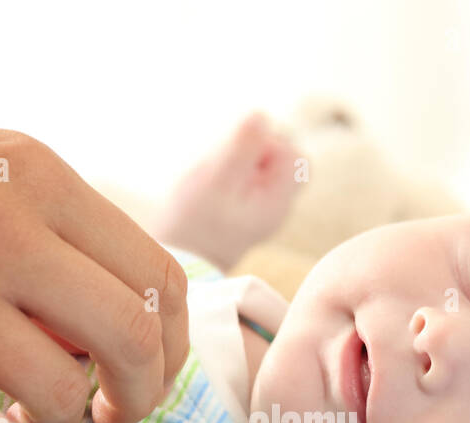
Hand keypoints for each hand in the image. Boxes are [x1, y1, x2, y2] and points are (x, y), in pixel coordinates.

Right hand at [0, 64, 187, 422]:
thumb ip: (47, 232)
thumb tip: (107, 312)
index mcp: (40, 174)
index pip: (159, 275)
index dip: (171, 346)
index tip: (148, 378)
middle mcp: (12, 217)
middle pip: (138, 334)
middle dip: (144, 397)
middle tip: (116, 420)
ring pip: (69, 384)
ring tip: (41, 421)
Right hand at [152, 112, 299, 271]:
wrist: (175, 262)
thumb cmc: (194, 223)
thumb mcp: (217, 179)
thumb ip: (242, 147)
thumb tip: (262, 114)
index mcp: (278, 202)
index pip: (295, 155)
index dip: (269, 145)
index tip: (240, 159)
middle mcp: (276, 206)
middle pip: (281, 157)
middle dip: (254, 151)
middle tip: (226, 168)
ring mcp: (261, 208)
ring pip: (261, 164)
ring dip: (238, 161)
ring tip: (216, 180)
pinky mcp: (244, 207)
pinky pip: (246, 176)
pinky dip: (230, 173)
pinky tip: (213, 187)